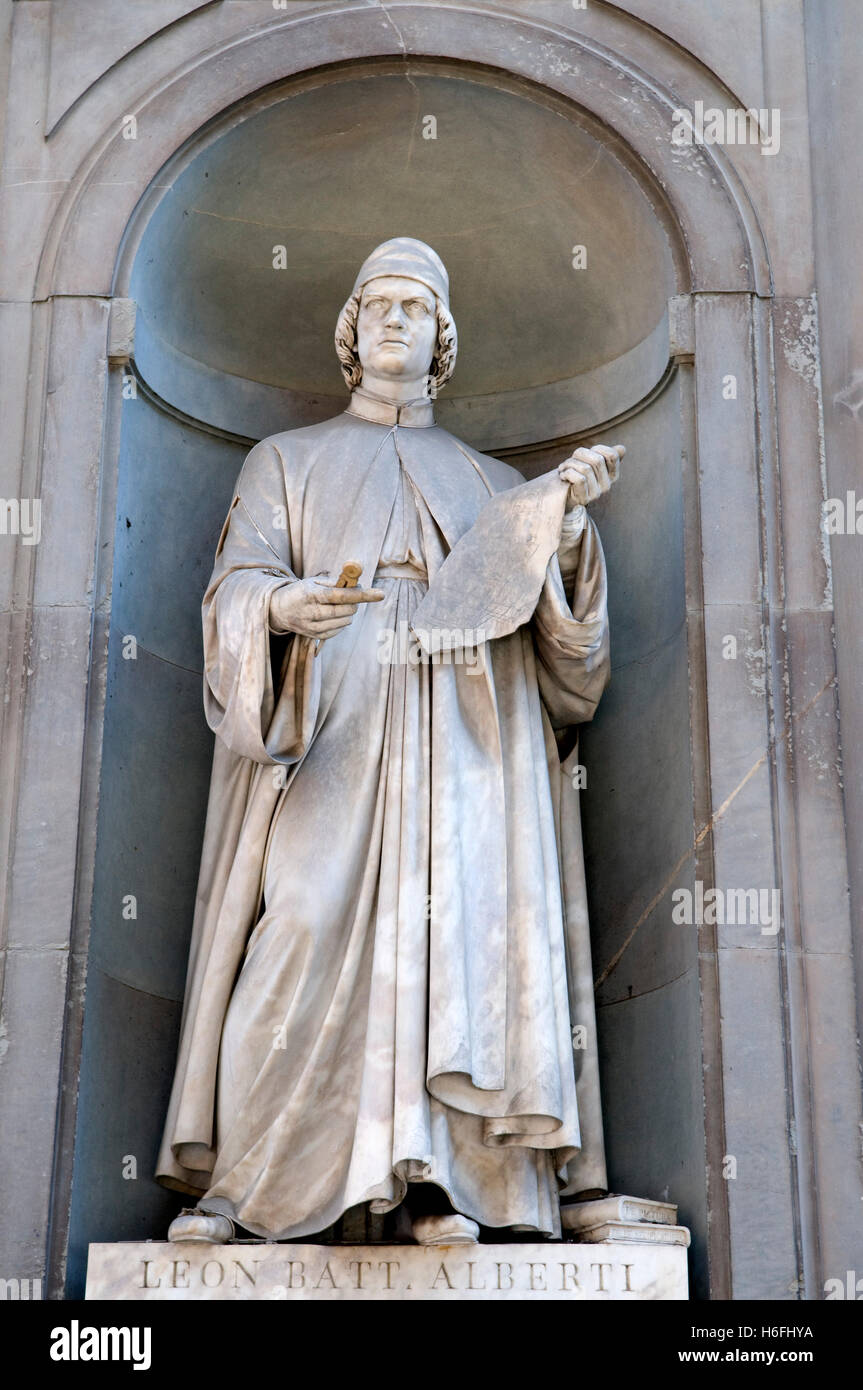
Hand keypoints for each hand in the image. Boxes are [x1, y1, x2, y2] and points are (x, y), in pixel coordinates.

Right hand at [269, 575, 383, 639]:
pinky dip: (341, 622)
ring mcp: (312, 626)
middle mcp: (312, 612)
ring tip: (336, 606)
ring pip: (344, 622)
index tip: (380, 594)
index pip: (342, 595)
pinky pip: (338, 630)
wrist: (279, 609)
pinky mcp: (313, 636)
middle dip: (353, 603)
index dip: (362, 594)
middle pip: (346, 610)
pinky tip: (332, 616)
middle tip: (349, 597)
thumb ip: (335, 582)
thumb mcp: (313, 582)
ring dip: (347, 613)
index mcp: (312, 594)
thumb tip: (357, 584)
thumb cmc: (301, 592)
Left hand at [558, 444, 623, 510]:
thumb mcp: (590, 462)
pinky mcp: (584, 499)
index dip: (597, 448)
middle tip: (569, 460)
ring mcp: (596, 494)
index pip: (612, 455)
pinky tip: (563, 475)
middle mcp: (607, 486)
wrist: (559, 494)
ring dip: (570, 464)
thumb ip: (605, 456)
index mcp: (612, 475)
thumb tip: (622, 449)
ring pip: (586, 469)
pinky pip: (580, 479)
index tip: (585, 453)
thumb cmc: (575, 474)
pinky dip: (567, 473)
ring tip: (563, 468)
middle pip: (597, 460)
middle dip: (579, 455)